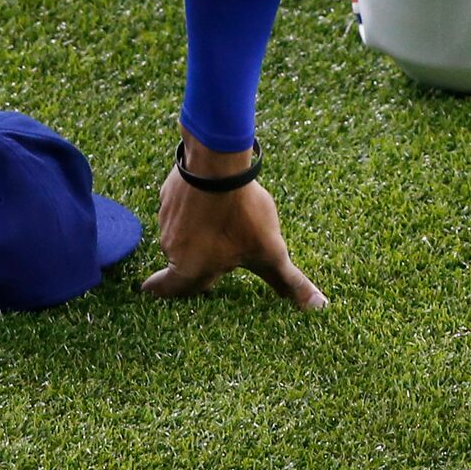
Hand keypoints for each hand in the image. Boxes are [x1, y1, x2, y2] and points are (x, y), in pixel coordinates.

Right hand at [139, 134, 326, 309]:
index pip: (169, 290)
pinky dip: (192, 208)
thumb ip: (289, 282)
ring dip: (195, 232)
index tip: (152, 291)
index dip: (164, 291)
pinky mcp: (168, 193)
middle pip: (181, 260)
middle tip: (213, 255)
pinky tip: (212, 200)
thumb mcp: (270, 251)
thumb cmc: (242, 212)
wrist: (220, 162)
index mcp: (190, 268)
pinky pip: (178, 208)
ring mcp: (166, 218)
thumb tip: (318, 307)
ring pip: (180, 233)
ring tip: (222, 223)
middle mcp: (171, 247)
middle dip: (196, 259)